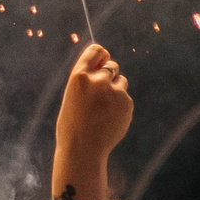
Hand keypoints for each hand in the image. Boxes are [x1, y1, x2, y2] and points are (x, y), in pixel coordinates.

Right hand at [55, 45, 133, 164]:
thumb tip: (105, 64)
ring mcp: (114, 91)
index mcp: (79, 77)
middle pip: (111, 65)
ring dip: (115, 91)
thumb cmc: (72, 124)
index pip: (96, 51)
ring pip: (121, 81)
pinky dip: (119, 106)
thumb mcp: (72, 96)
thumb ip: (87, 80)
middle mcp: (98, 81)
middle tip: (99, 94)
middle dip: (108, 75)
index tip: (101, 62)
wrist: (83, 149)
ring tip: (102, 111)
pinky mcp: (127, 102)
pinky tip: (108, 119)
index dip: (100, 55)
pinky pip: (125, 97)